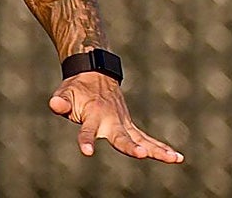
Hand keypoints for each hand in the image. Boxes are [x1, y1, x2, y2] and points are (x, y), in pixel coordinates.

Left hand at [49, 73, 183, 163]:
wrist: (94, 73)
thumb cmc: (77, 88)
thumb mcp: (65, 92)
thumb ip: (61, 101)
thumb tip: (55, 105)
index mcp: (93, 114)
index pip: (87, 129)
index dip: (86, 139)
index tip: (86, 151)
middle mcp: (111, 120)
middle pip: (121, 136)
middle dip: (130, 146)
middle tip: (142, 154)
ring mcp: (123, 123)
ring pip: (141, 138)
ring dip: (157, 149)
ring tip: (174, 158)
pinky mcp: (129, 126)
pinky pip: (147, 139)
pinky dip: (160, 147)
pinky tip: (176, 158)